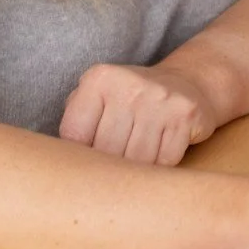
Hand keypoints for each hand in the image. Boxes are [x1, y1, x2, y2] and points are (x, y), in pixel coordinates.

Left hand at [60, 63, 220, 165]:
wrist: (189, 82)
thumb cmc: (133, 99)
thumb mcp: (99, 96)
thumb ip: (75, 119)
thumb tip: (59, 160)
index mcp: (99, 79)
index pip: (75, 136)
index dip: (81, 156)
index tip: (90, 159)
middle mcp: (129, 86)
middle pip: (107, 151)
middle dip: (110, 166)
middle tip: (116, 164)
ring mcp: (160, 100)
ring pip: (137, 161)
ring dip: (137, 169)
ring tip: (138, 160)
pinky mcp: (186, 116)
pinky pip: (165, 161)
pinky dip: (161, 166)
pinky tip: (161, 153)